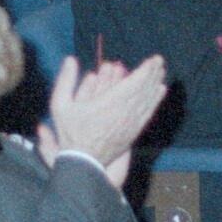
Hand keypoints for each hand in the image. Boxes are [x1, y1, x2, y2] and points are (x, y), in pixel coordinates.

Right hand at [40, 55, 167, 180]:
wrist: (82, 162)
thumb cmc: (70, 132)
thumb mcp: (60, 104)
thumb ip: (65, 80)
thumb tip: (70, 58)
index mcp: (107, 103)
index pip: (133, 83)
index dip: (145, 71)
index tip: (153, 59)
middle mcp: (123, 113)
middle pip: (144, 90)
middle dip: (153, 73)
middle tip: (160, 61)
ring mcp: (130, 124)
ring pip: (148, 101)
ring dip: (156, 84)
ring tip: (161, 72)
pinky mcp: (133, 133)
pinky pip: (147, 113)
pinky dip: (155, 100)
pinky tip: (160, 91)